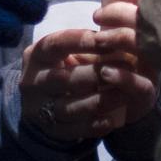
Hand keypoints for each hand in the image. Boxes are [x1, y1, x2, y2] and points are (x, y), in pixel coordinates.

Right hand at [21, 26, 157, 140]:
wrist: (40, 102)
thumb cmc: (62, 67)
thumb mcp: (64, 50)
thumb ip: (85, 41)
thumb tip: (115, 29)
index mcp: (36, 56)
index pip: (57, 44)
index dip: (82, 41)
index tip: (108, 39)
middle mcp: (32, 82)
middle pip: (66, 78)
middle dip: (98, 73)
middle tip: (128, 67)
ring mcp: (39, 110)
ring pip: (72, 107)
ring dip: (102, 100)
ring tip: (126, 93)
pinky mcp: (52, 130)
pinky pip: (76, 130)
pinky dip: (96, 124)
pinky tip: (114, 118)